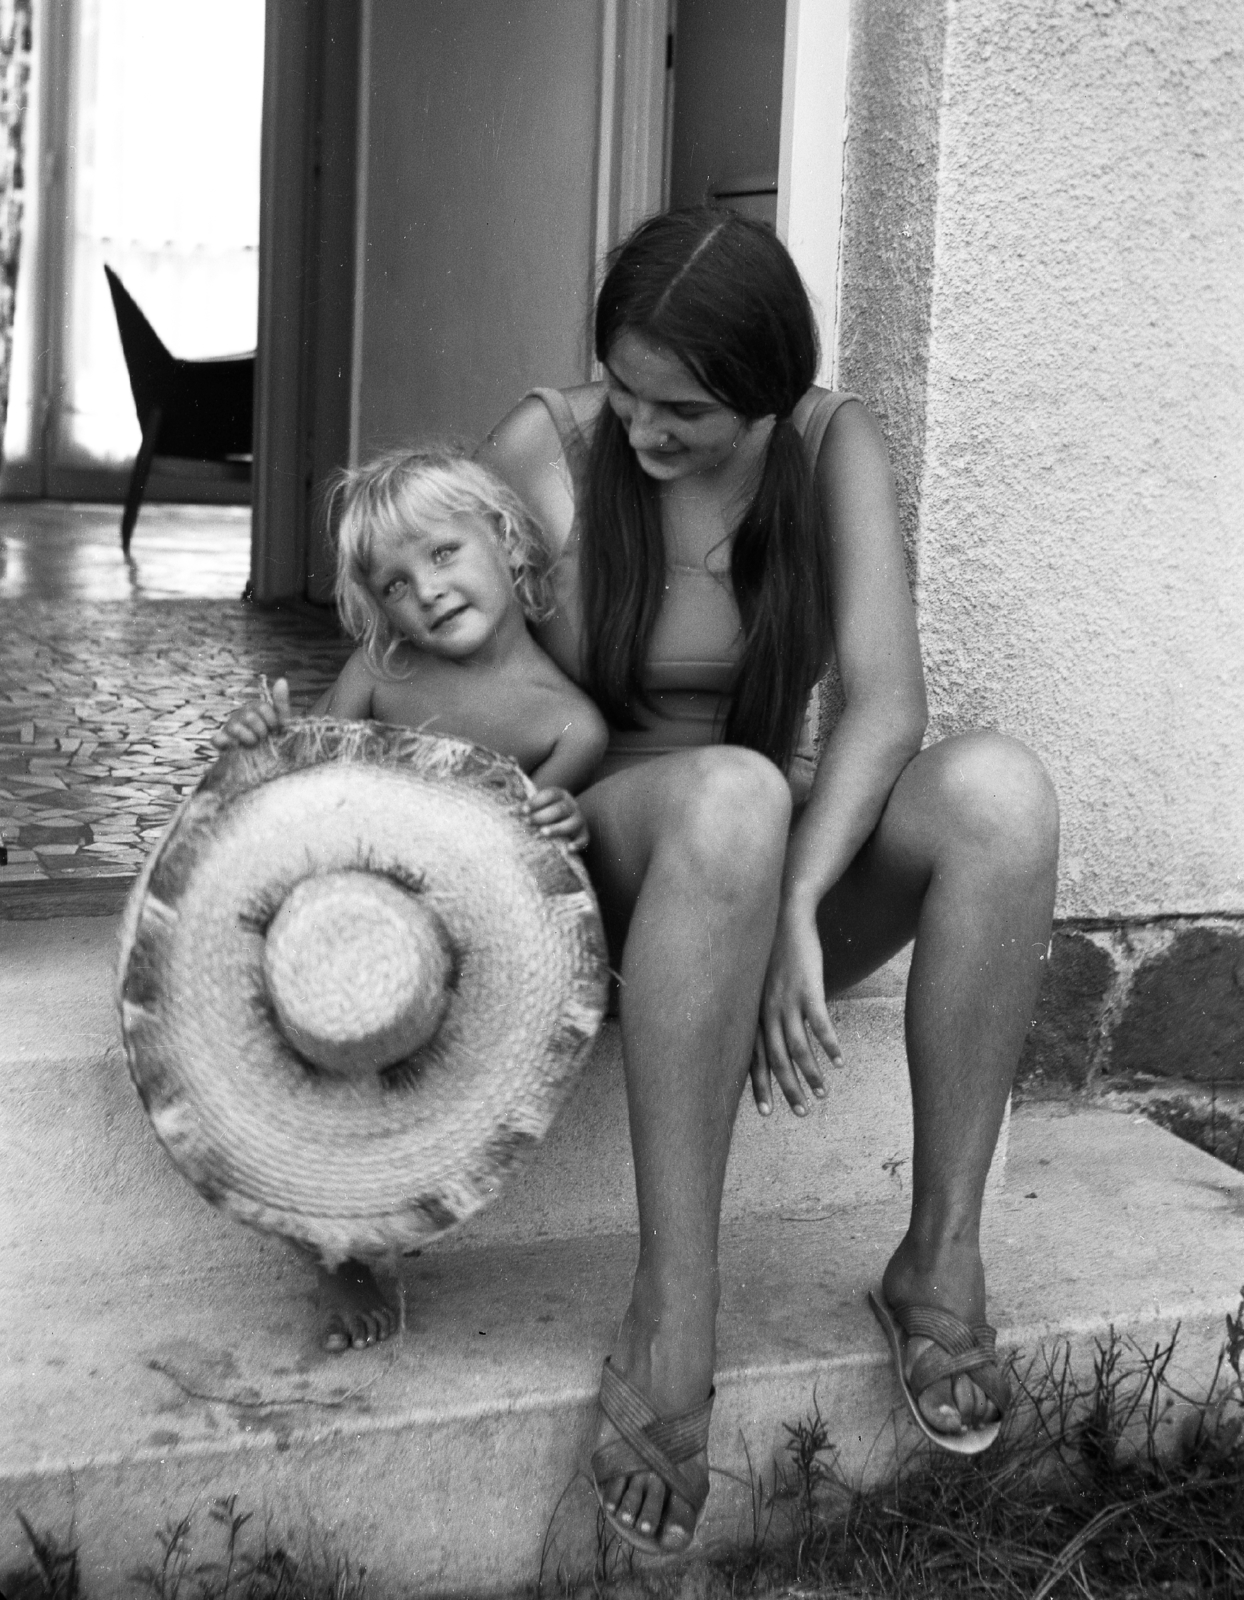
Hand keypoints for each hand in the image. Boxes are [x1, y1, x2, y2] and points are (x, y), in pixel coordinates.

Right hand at [211, 677, 291, 749]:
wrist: (266, 761)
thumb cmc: (275, 739)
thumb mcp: (282, 722)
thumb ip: (281, 702)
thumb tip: (282, 680)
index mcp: (254, 709)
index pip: (262, 707)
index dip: (272, 720)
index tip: (276, 729)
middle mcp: (240, 715)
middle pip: (249, 717)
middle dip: (261, 730)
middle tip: (264, 738)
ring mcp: (229, 728)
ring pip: (234, 727)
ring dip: (249, 738)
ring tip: (254, 744)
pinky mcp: (222, 743)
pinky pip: (217, 739)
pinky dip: (224, 742)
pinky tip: (235, 746)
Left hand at [523, 787, 588, 850]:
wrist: (565, 820)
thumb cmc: (545, 813)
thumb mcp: (538, 806)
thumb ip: (527, 808)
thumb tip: (509, 812)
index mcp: (560, 795)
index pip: (549, 795)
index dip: (535, 802)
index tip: (521, 811)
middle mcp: (572, 806)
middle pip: (560, 809)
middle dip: (542, 816)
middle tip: (527, 822)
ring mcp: (579, 820)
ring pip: (572, 823)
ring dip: (557, 828)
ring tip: (542, 834)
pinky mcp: (584, 834)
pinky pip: (584, 839)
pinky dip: (577, 844)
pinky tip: (568, 850)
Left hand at [752, 900, 843, 1116]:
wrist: (785, 914)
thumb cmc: (773, 949)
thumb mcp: (760, 981)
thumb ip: (764, 1008)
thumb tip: (771, 1031)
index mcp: (753, 1011)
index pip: (752, 1057)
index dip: (759, 1085)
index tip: (765, 1112)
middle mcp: (766, 1010)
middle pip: (774, 1059)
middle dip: (786, 1089)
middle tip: (800, 1112)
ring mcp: (786, 1000)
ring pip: (797, 1047)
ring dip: (810, 1074)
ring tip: (822, 1093)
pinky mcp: (808, 988)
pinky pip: (819, 1025)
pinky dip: (829, 1046)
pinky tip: (839, 1061)